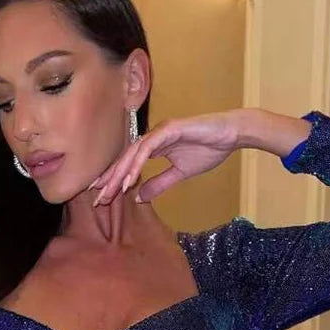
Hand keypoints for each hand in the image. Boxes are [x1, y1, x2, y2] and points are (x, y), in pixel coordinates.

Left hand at [88, 110, 242, 205]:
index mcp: (153, 147)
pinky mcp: (169, 129)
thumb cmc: (208, 149)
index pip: (129, 165)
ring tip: (110, 192)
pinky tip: (129, 179)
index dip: (115, 181)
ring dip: (120, 173)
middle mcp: (152, 137)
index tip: (103, 198)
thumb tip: (140, 197)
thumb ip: (160, 184)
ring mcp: (160, 132)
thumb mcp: (180, 173)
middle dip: (111, 180)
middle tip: (98, 199)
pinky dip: (137, 163)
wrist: (231, 134)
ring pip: (133, 153)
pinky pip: (148, 148)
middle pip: (125, 160)